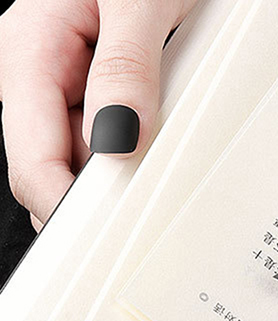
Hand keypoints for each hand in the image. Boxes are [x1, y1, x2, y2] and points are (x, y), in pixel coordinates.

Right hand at [0, 0, 196, 230]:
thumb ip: (125, 65)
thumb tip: (117, 141)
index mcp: (32, 44)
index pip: (30, 153)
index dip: (60, 204)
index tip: (98, 239)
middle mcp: (50, 67)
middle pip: (57, 163)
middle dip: (91, 200)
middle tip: (138, 231)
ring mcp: (82, 77)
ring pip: (90, 152)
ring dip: (122, 179)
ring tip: (161, 192)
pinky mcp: (115, 80)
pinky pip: (121, 131)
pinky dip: (142, 154)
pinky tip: (168, 159)